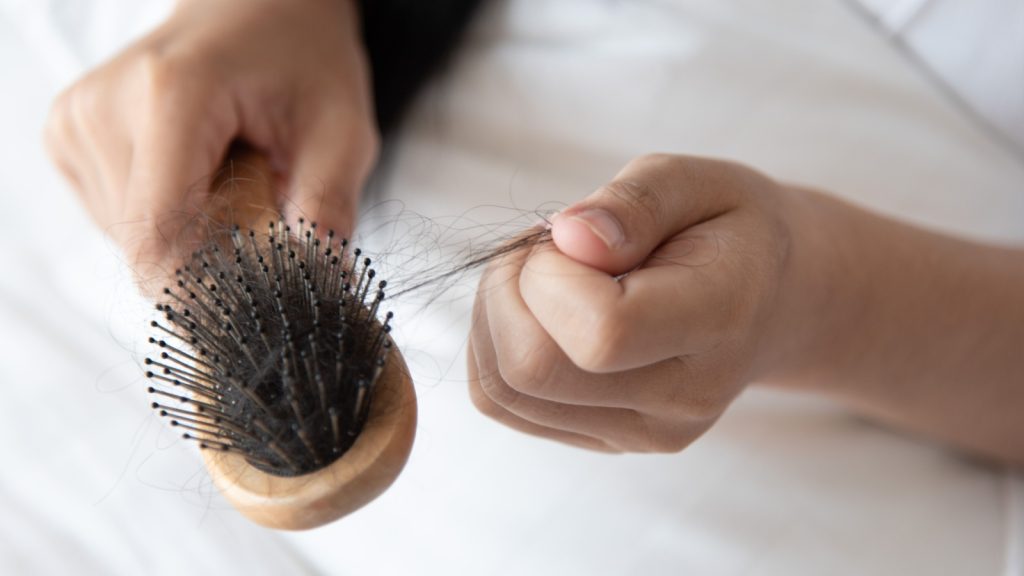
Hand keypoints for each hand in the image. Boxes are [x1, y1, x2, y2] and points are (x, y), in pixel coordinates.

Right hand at [44, 0, 376, 281]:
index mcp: (171, 95)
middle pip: (146, 243)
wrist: (258, 9)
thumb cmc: (303, 61)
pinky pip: (118, 219)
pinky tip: (197, 172)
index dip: (205, 286)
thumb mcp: (343, 131)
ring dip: (190, 234)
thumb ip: (328, 209)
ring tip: (229, 176)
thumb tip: (317, 290)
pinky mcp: (69, 139)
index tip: (255, 300)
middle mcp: (105, 106)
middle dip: (211, 255)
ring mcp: (77, 122)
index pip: (161, 234)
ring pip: (130, 239)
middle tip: (260, 206)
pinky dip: (167, 216)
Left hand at [467, 154, 797, 451]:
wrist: (774, 301)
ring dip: (494, 316)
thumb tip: (568, 237)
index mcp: (718, 323)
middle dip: (506, 289)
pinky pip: (503, 403)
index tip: (575, 236)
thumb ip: (634, 203)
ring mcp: (638, 433)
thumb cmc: (732, 231)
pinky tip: (540, 311)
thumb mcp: (698, 181)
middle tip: (548, 249)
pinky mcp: (604, 441)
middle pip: (531, 370)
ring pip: (502, 390)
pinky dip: (494, 347)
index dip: (553, 271)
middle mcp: (679, 399)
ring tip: (547, 276)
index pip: (600, 333)